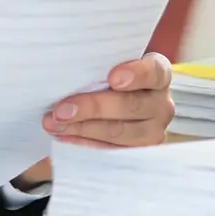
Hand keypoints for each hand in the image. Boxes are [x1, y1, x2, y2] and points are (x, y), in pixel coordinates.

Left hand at [43, 52, 175, 148]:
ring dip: (82, 128)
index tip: (113, 78)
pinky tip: (62, 134)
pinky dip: (82, 141)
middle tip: (61, 110)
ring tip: (54, 123)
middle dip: (92, 107)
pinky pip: (110, 149)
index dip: (136, 75)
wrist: (118, 102)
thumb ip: (99, 63)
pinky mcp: (139, 152)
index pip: (154, 72)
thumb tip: (64, 65)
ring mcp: (153, 131)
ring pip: (118, 131)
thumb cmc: (109, 75)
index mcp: (158, 75)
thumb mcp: (109, 64)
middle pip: (131, 106)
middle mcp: (161, 104)